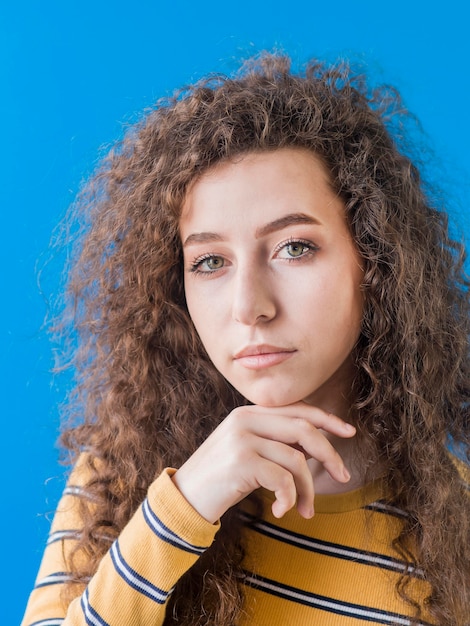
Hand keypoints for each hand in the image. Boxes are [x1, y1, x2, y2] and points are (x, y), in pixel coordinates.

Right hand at [171, 402, 355, 522]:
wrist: (184, 498)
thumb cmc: (221, 478)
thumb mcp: (248, 452)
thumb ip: (276, 441)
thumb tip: (319, 444)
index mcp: (249, 412)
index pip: (297, 409)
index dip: (327, 419)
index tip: (349, 432)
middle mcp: (245, 419)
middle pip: (304, 430)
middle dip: (330, 454)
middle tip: (343, 476)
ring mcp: (242, 439)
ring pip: (296, 460)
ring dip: (308, 490)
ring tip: (304, 510)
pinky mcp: (241, 462)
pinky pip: (283, 480)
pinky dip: (289, 499)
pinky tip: (281, 510)